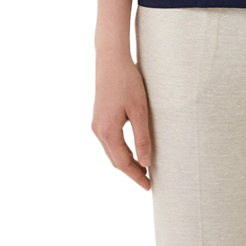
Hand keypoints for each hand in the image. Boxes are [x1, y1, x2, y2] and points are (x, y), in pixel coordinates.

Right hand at [91, 53, 152, 190]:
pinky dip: (121, 150)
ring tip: (143, 168)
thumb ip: (142, 137)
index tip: (148, 187)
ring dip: (126, 161)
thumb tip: (145, 162)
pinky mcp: (99, 117)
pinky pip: (110, 141)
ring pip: (111, 151)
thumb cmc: (127, 81)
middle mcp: (98, 130)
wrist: (111, 59)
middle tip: (148, 181)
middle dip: (131, 171)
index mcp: (107, 131)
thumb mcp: (139, 110)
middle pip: (115, 160)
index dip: (136, 176)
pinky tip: (132, 150)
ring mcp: (97, 124)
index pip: (122, 163)